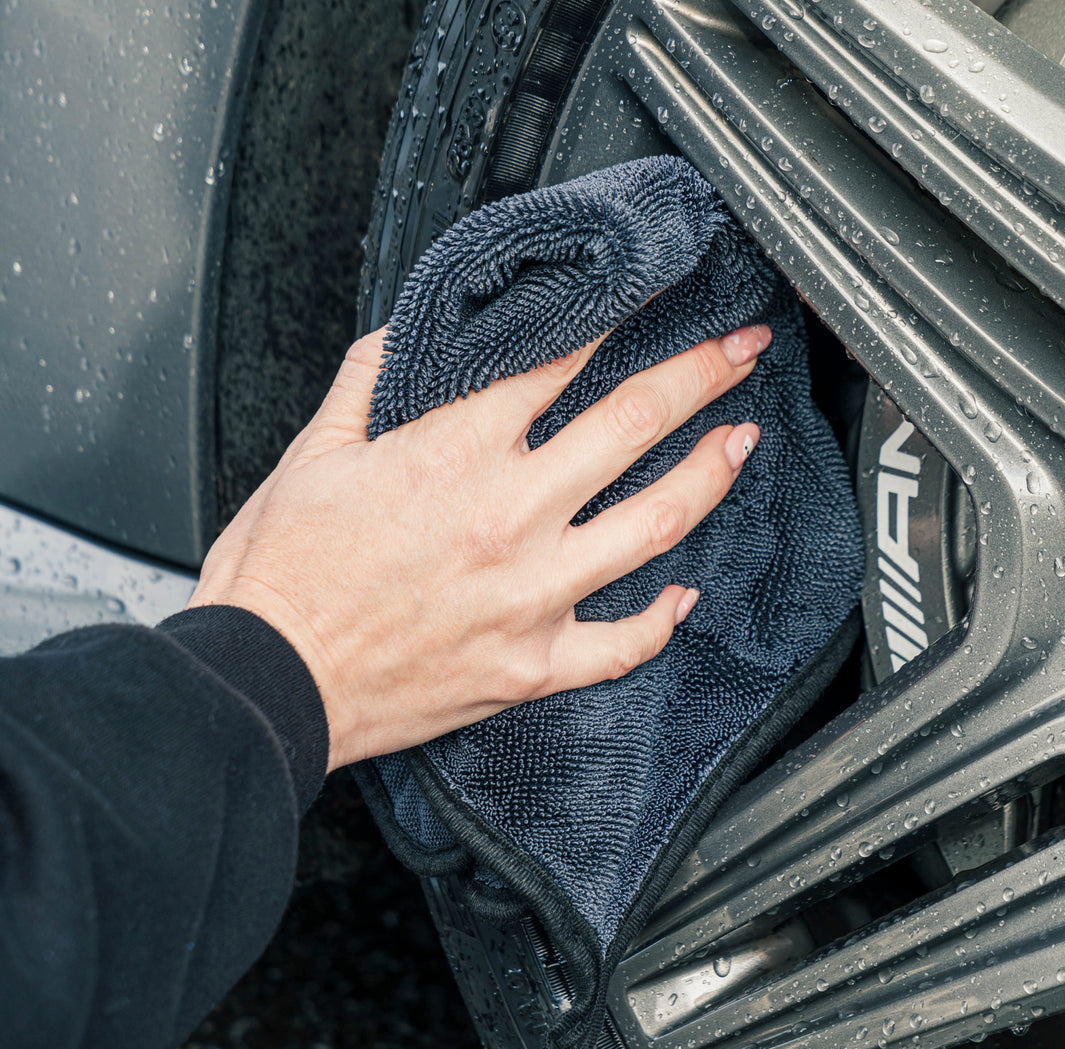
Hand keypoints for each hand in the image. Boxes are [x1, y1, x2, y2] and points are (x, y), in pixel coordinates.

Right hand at [188, 323, 768, 770]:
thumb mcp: (313, 452)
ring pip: (652, 522)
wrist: (270, 682)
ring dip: (709, 473)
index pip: (559, 364)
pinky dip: (663, 620)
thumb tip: (413, 330)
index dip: (615, 320)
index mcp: (454, 453)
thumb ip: (371, 378)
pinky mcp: (533, 666)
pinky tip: (687, 596)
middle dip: (699, 374)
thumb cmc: (283, 576)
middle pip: (631, 425)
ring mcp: (532, 595)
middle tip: (739, 347)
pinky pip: (623, 644)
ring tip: (742, 439)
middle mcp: (509, 517)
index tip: (654, 300)